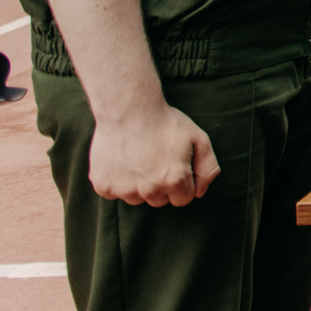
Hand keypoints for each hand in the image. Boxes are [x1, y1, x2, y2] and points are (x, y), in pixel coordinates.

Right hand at [89, 101, 218, 205]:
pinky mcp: (103, 186)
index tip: (175, 165)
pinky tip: (122, 161)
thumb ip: (207, 169)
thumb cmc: (165, 123)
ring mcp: (124, 190)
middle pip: (159, 200)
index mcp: (174, 181)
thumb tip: (200, 192)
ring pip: (136, 198)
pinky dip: (118, 181)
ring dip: (139, 185)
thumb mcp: (199, 140)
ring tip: (138, 158)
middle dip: (161, 185)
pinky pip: (114, 193)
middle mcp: (149, 190)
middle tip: (156, 159)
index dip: (182, 182)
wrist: (128, 110)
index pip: (183, 199)